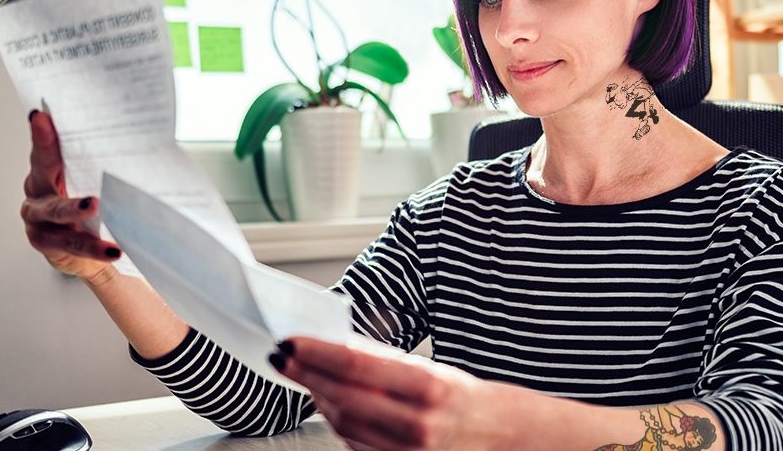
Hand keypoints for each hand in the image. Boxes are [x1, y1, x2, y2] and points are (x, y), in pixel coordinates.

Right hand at [20, 110, 120, 279]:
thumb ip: (108, 166)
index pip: (47, 146)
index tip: (42, 115)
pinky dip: (92, 247)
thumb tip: (151, 141)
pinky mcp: (46, 244)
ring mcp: (38, 218)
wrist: (98, 257)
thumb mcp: (102, 183)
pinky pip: (71, 244)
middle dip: (47, 150)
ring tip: (95, 204)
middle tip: (54, 136)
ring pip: (55, 210)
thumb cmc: (101, 211)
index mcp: (50, 169)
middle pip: (42, 168)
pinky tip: (112, 248)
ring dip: (75, 208)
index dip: (43, 131)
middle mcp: (38, 189)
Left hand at [273, 337, 507, 450]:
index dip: (316, 353)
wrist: (500, 435)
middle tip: (282, 356)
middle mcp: (417, 424)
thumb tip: (334, 347)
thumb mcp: (430, 369)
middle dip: (306, 374)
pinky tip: (330, 403)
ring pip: (343, 424)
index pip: (356, 366)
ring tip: (306, 375)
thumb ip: (383, 362)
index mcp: (428, 386)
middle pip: (342, 397)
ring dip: (318, 398)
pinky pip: (354, 445)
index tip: (290, 342)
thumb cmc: (463, 396)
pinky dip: (338, 422)